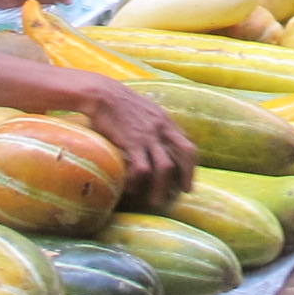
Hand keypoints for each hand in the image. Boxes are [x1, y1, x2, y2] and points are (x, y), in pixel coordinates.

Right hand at [0, 0, 68, 8]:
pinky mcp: (11, 8)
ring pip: (36, 6)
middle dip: (53, 2)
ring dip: (41, 6)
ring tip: (44, 6)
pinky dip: (29, 9)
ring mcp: (19, 0)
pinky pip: (25, 10)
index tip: (69, 1)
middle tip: (59, 5)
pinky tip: (30, 9)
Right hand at [77, 83, 199, 202]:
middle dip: (188, 175)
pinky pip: (141, 169)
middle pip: (185, 154)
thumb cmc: (119, 103)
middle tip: (184, 191)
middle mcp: (162, 128)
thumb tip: (159, 141)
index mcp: (166, 121)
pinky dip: (138, 182)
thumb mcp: (145, 111)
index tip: (188, 178)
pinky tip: (131, 188)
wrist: (102, 93)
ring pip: (165, 168)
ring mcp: (148, 136)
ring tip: (156, 201)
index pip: (187, 144)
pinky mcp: (132, 143)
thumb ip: (155, 125)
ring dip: (162, 188)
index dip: (191, 164)